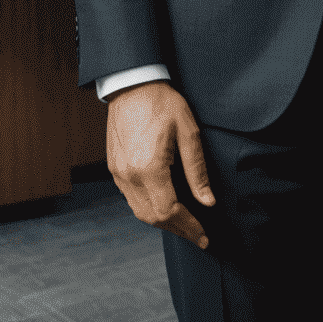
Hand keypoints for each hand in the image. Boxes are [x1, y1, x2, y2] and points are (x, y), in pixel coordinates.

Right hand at [106, 81, 214, 248]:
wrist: (132, 84)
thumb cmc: (162, 102)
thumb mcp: (188, 131)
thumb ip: (197, 170)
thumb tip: (207, 201)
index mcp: (149, 167)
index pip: (170, 211)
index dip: (189, 227)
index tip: (203, 237)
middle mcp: (130, 176)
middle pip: (153, 218)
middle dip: (177, 229)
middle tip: (197, 235)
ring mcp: (119, 174)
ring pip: (140, 212)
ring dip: (162, 222)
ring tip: (184, 224)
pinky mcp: (114, 169)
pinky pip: (131, 199)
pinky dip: (148, 209)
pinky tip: (163, 205)